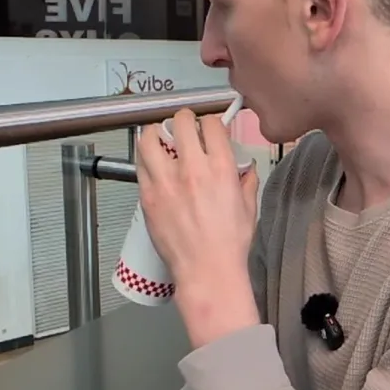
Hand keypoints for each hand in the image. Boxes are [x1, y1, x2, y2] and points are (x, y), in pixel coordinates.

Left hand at [136, 109, 260, 346]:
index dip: (210, 122)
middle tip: (183, 126)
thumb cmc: (230, 243)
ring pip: (150, 138)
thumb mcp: (249, 207)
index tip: (209, 127)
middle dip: (183, 119)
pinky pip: (140, 165)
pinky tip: (152, 164)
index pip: (211, 125)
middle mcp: (192, 169)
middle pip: (180, 122)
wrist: (207, 270)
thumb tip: (245, 169)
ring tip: (160, 138)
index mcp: (220, 168)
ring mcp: (166, 181)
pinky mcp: (148, 196)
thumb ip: (246, 181)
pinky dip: (146, 159)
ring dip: (155, 133)